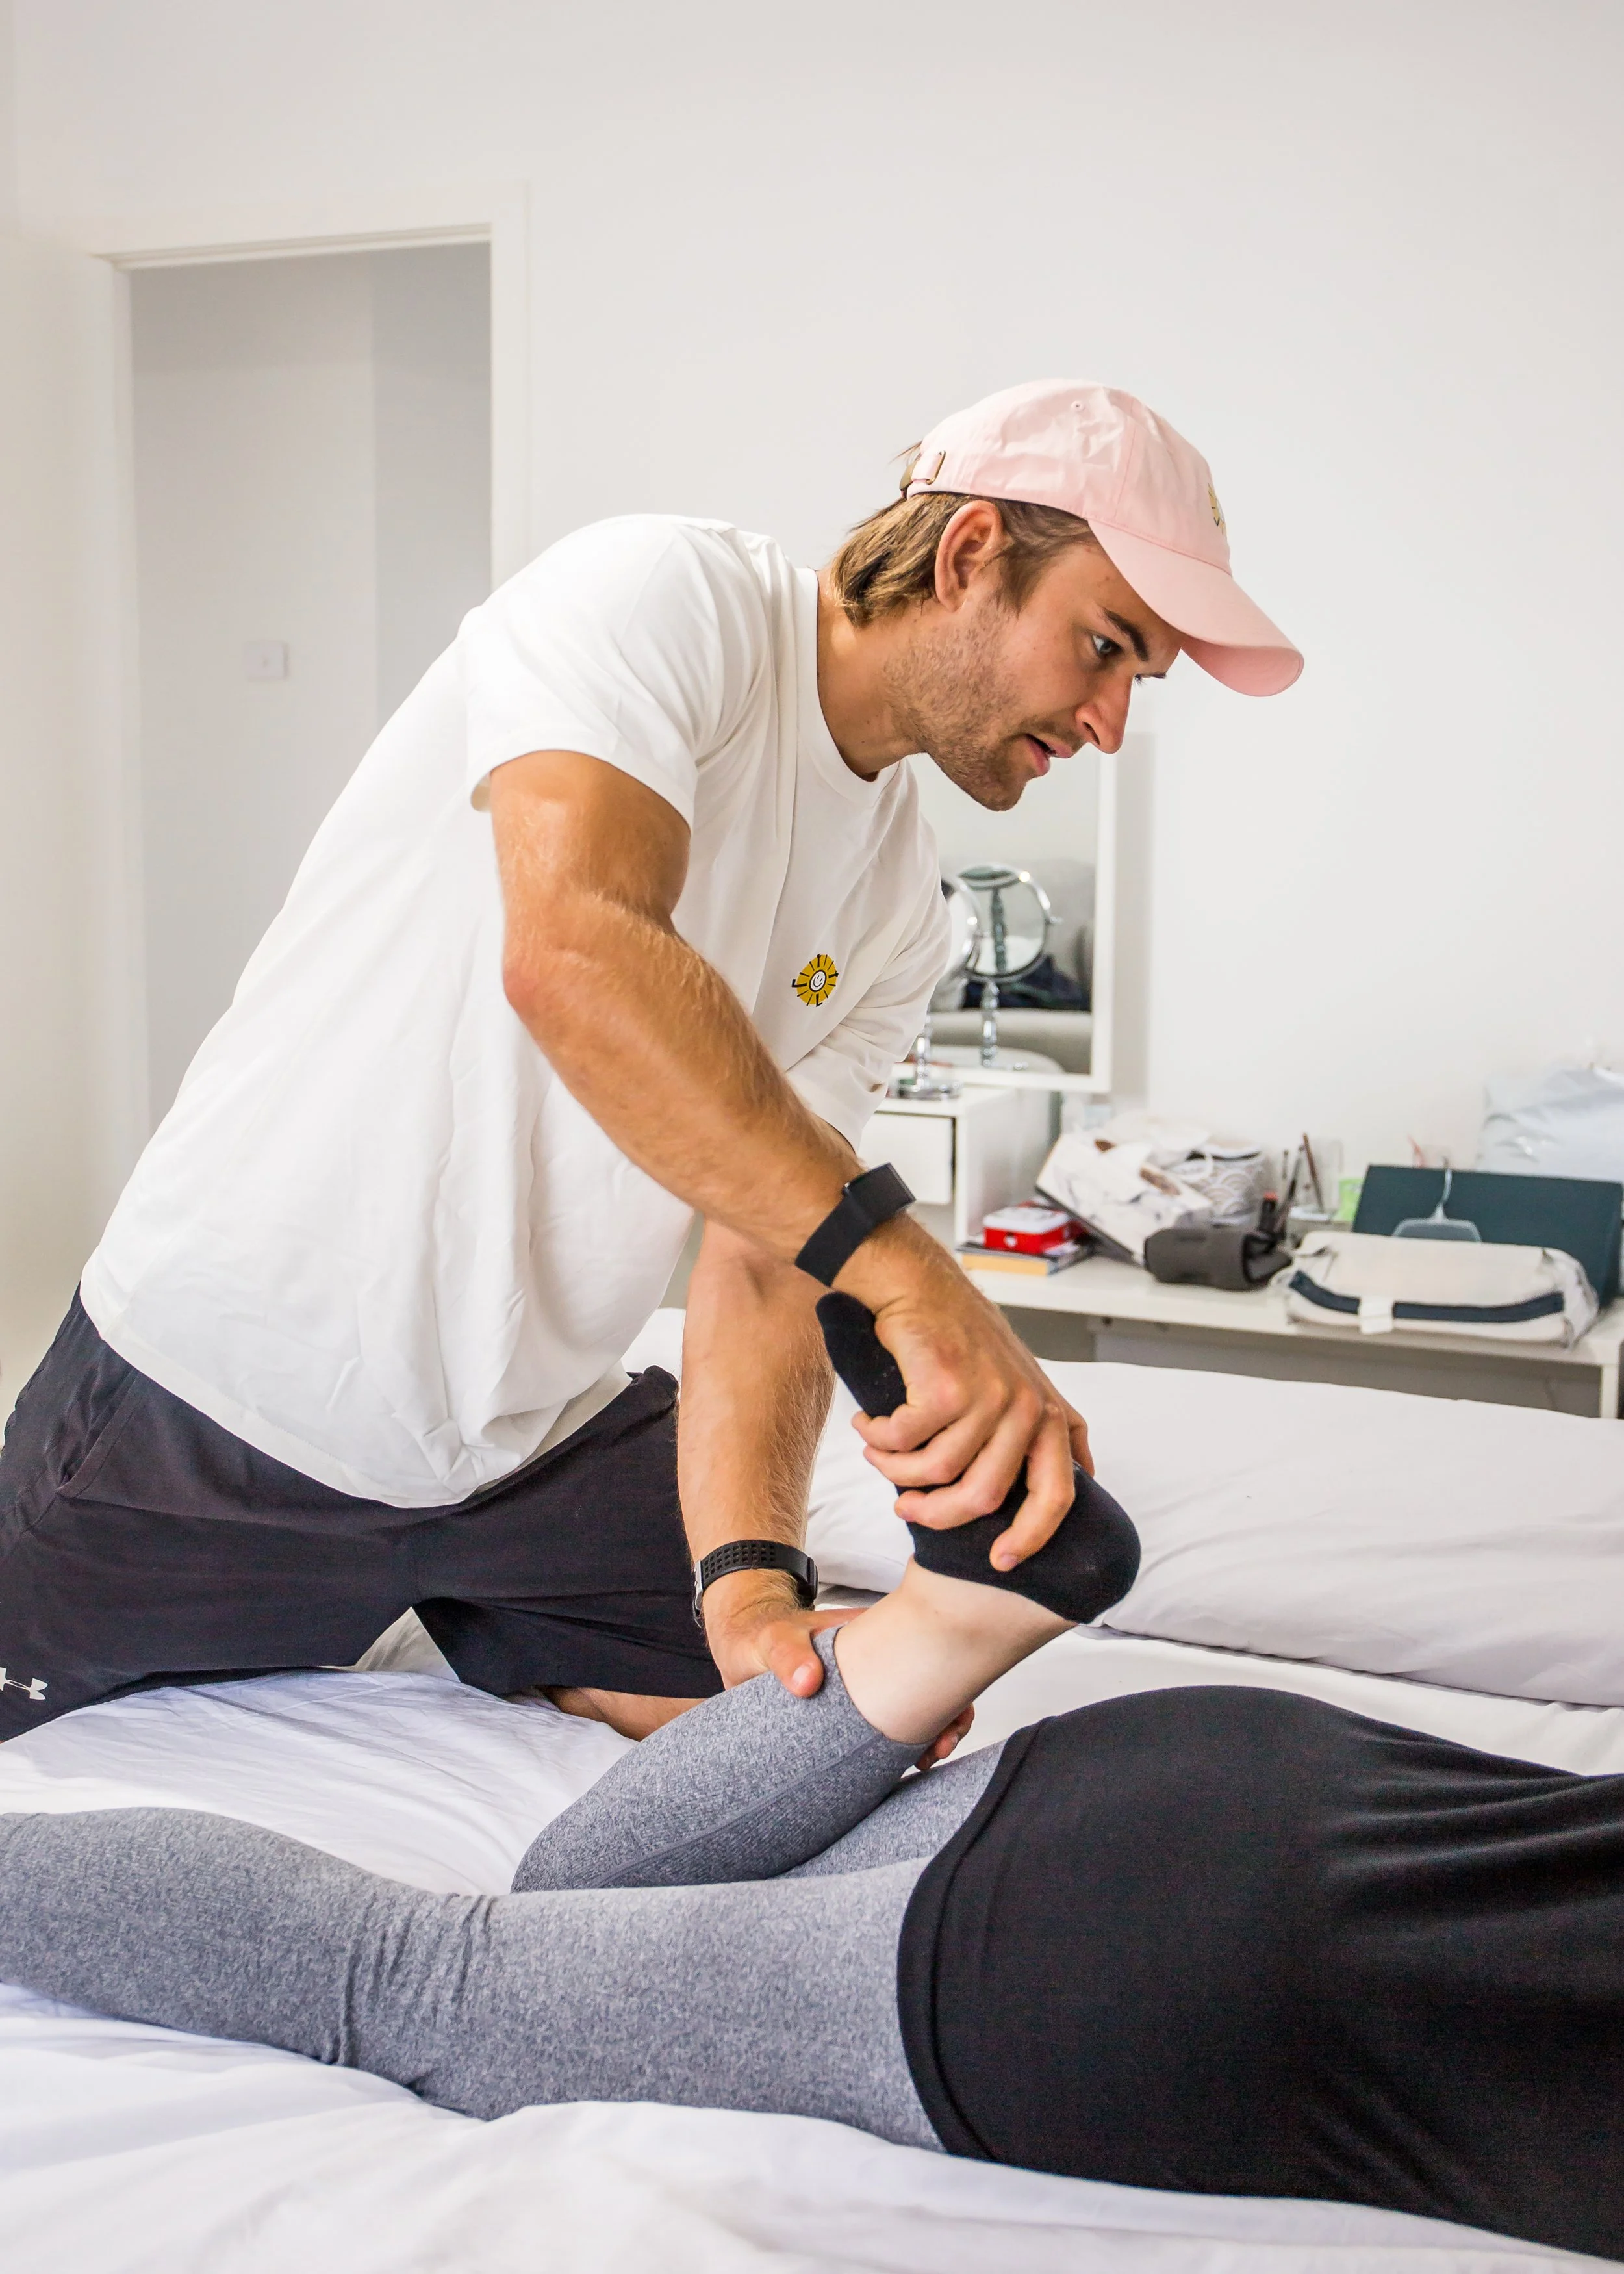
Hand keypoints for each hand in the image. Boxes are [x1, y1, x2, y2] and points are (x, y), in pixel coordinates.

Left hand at [703, 1573, 974, 1762]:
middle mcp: (878, 1662)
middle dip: (948, 1719)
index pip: (926, 1652)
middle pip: (930, 1685)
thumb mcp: (771, 1639)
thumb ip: (786, 1655)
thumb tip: (807, 1681)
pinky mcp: (854, 1714)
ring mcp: (869, 1688)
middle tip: (938, 1750)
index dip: (947, 1690)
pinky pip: (886, 1731)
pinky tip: (901, 1768)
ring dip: (927, 1736)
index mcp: (871, 1637)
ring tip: (924, 1761)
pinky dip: (900, 1749)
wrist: (741, 1647)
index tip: (945, 1725)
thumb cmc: (760, 1635)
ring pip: (914, 1711)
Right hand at [836, 1217, 1093, 1570]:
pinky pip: (904, 1444)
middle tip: (907, 1510)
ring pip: (938, 1473)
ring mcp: (990, 1397)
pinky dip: (878, 1441)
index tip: (1002, 1562)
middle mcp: (1028, 1407)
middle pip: (985, 1498)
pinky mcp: (947, 1389)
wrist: (919, 1284)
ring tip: (877, 1454)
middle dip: (939, 1515)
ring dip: (895, 1471)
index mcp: (1050, 1414)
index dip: (1032, 1536)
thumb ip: (1036, 1434)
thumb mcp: (1018, 1384)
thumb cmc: (960, 1337)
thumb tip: (1060, 1486)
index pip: (1059, 1494)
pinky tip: (869, 1426)